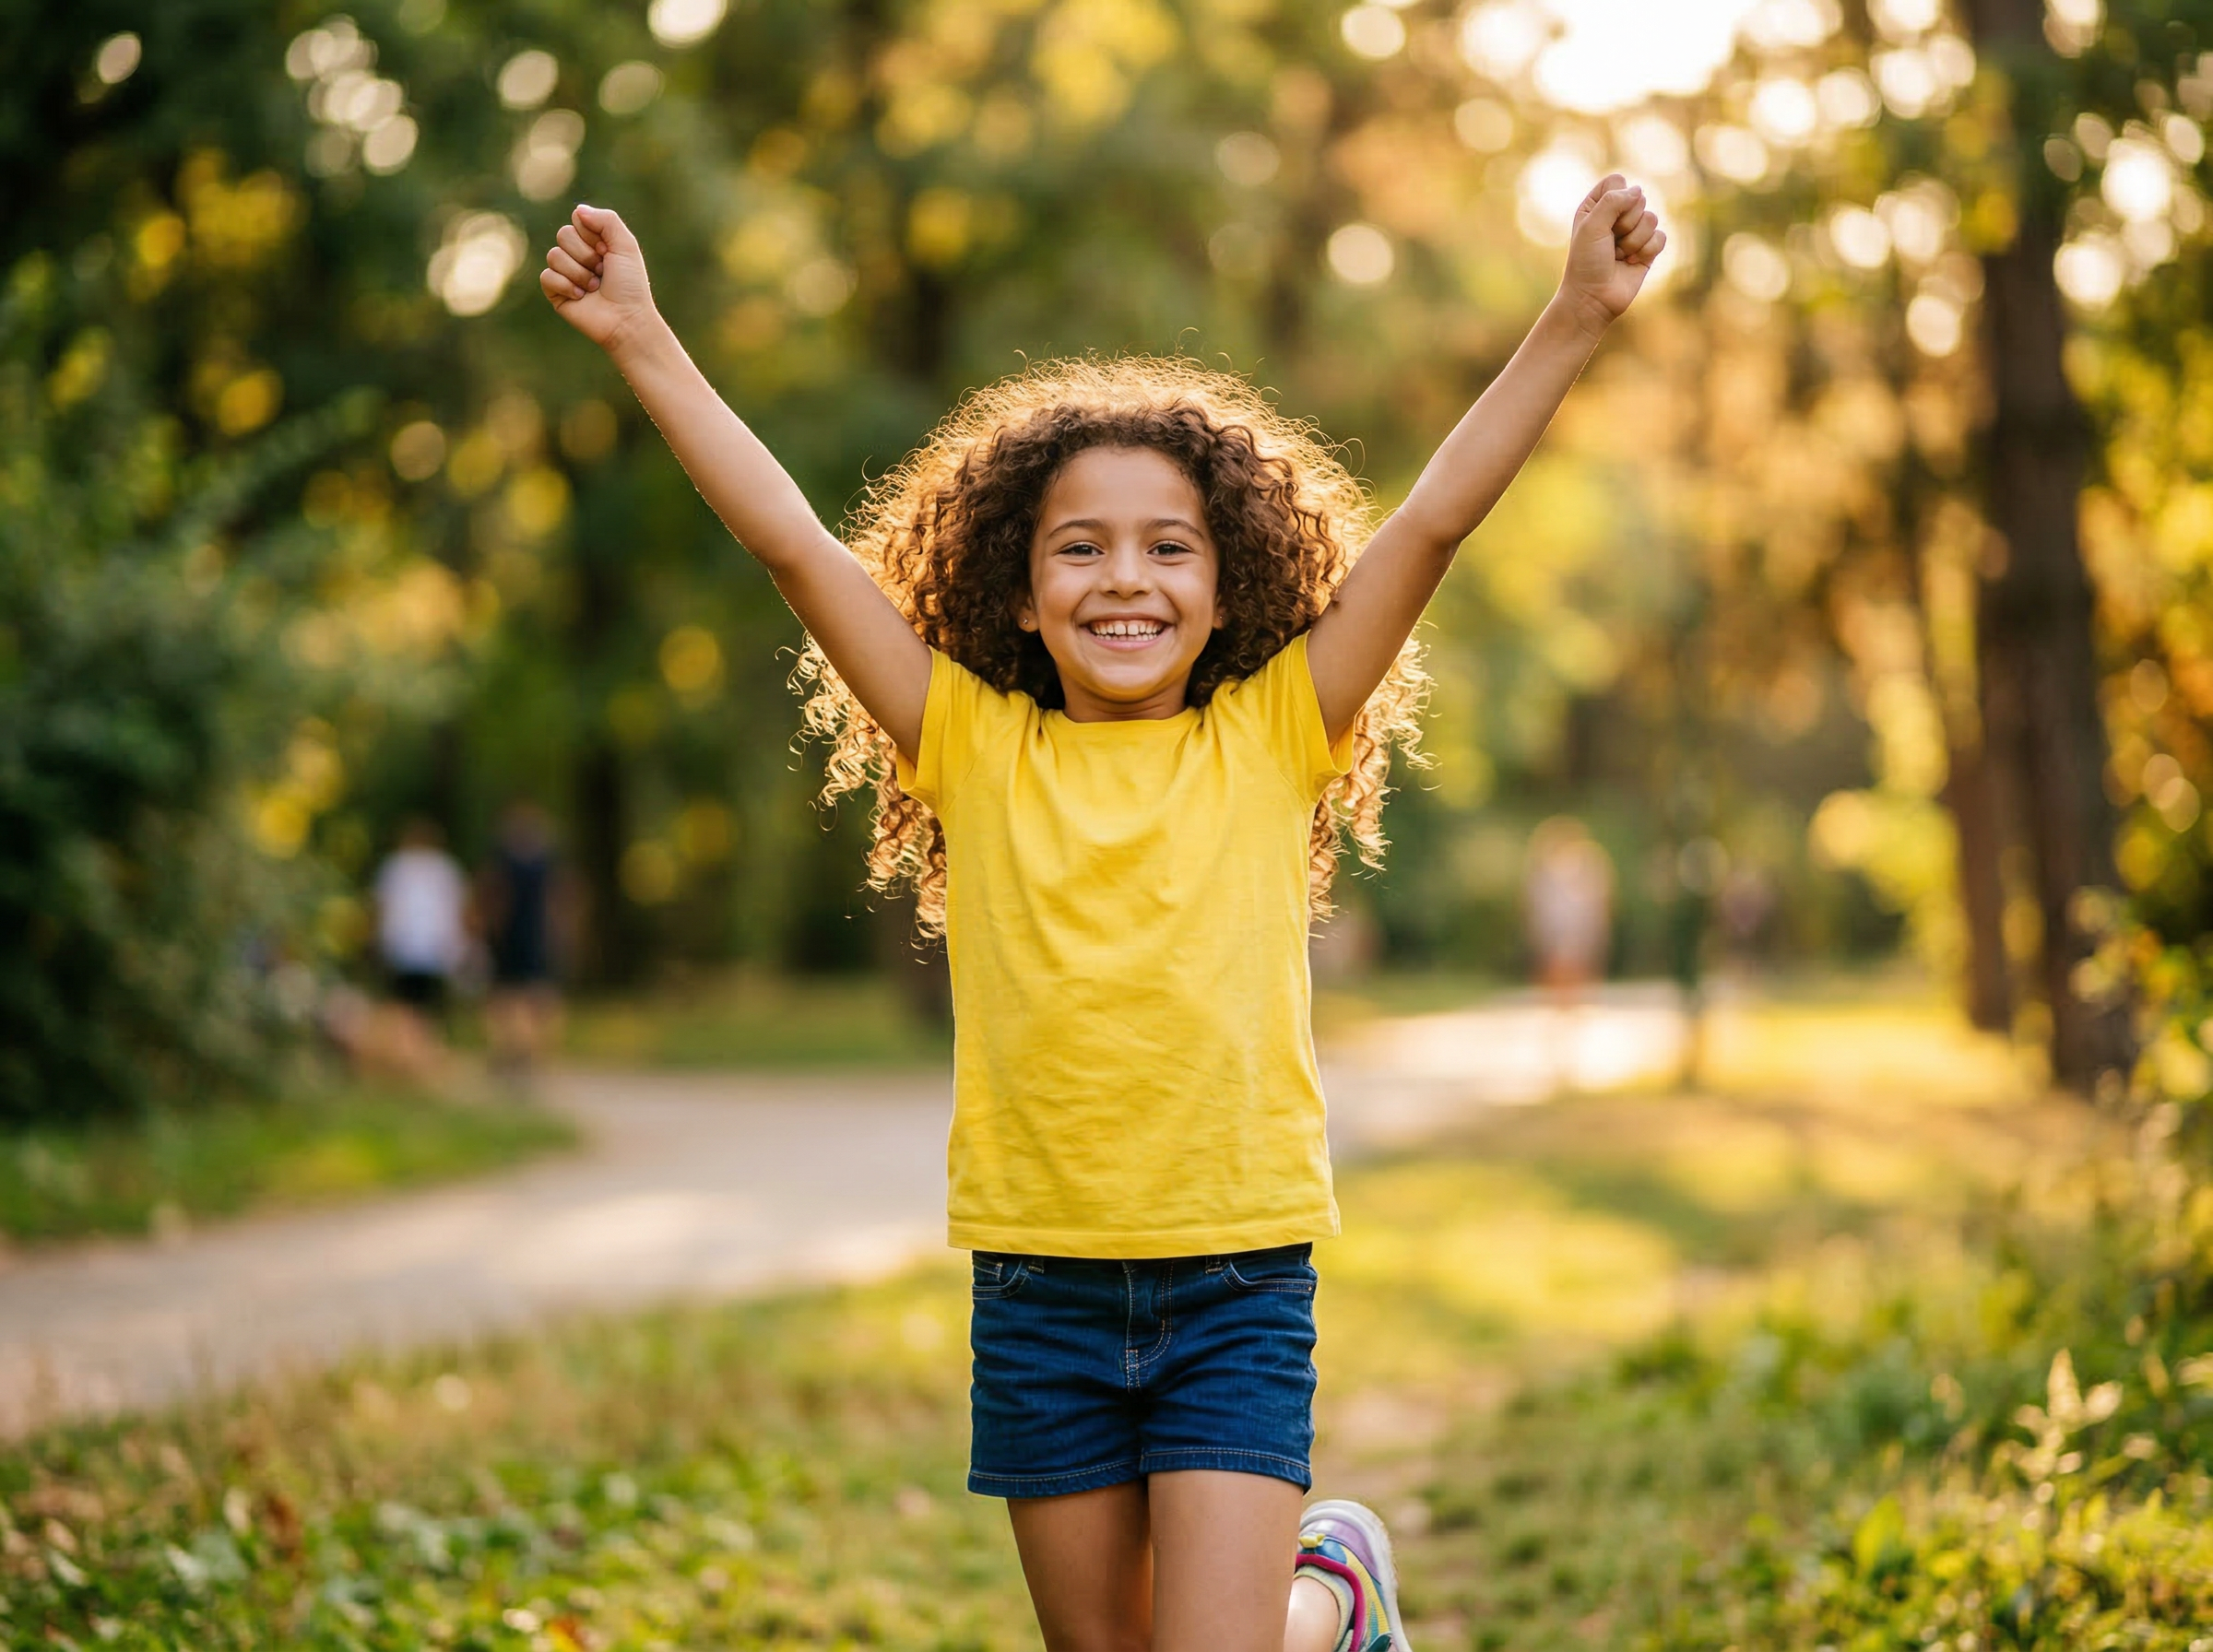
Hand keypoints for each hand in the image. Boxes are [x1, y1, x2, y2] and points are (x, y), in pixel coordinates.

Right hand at [540, 203, 657, 354]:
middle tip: (602, 271)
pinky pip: (547, 276)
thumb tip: (578, 210)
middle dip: (585, 255)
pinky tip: (581, 297)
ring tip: (594, 287)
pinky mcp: (555, 292)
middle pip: (563, 235)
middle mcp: (577, 254)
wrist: (626, 320)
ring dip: (579, 273)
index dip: (592, 235)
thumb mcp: (626, 245)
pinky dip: (566, 286)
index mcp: (594, 241)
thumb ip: (607, 220)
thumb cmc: (630, 285)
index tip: (608, 252)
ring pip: (553, 255)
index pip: (577, 219)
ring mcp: (565, 272)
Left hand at [1560, 174, 1664, 333]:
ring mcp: (1634, 232)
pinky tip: (1631, 263)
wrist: (1593, 298)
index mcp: (1596, 205)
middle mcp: (1616, 216)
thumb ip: (1613, 201)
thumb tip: (1638, 191)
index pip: (1617, 181)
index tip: (1601, 221)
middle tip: (1610, 243)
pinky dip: (1647, 251)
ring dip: (1634, 240)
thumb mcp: (1592, 226)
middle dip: (1626, 223)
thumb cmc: (1586, 262)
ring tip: (1619, 255)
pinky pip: (1661, 237)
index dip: (1615, 198)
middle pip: (1638, 198)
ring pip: (1652, 218)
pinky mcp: (1648, 249)